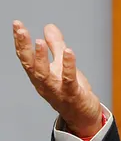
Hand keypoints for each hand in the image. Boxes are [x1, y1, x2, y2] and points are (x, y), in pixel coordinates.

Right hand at [13, 20, 102, 136]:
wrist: (83, 115)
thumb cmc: (71, 90)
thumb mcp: (62, 64)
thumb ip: (56, 46)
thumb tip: (48, 27)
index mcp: (39, 76)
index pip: (26, 57)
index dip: (20, 42)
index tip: (17, 25)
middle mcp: (44, 84)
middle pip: (30, 65)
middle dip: (24, 47)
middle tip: (21, 30)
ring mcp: (57, 90)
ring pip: (44, 75)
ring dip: (41, 58)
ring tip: (39, 42)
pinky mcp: (72, 94)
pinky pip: (69, 80)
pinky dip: (68, 66)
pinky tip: (69, 52)